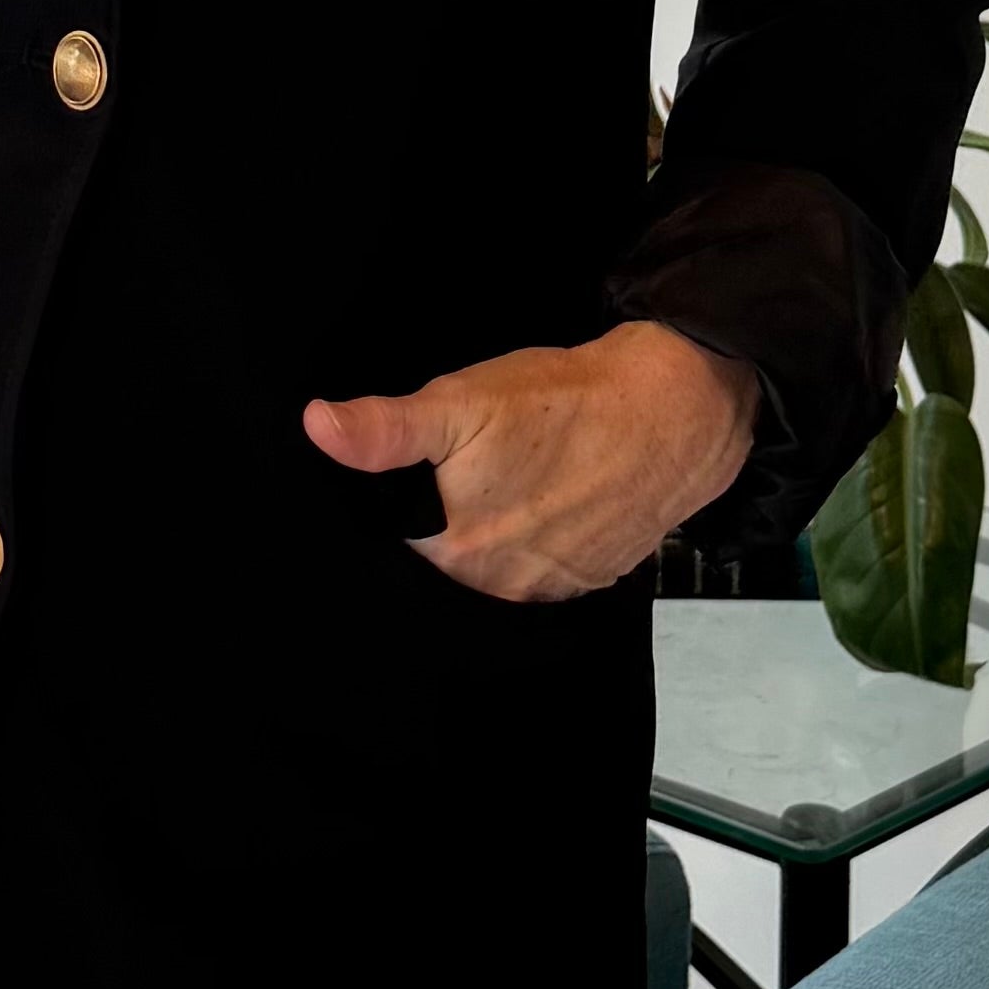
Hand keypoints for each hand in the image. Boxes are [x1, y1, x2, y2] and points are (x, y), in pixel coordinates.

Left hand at [301, 320, 759, 603]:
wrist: (671, 411)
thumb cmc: (563, 401)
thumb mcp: (461, 402)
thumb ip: (386, 429)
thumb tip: (317, 427)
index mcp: (453, 548)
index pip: (398, 536)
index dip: (404, 498)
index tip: (425, 469)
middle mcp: (498, 583)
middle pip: (446, 552)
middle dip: (451, 510)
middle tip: (482, 458)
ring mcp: (547, 587)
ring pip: (494, 560)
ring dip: (498, 525)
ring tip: (521, 474)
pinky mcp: (588, 580)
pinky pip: (542, 565)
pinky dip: (540, 535)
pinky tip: (553, 494)